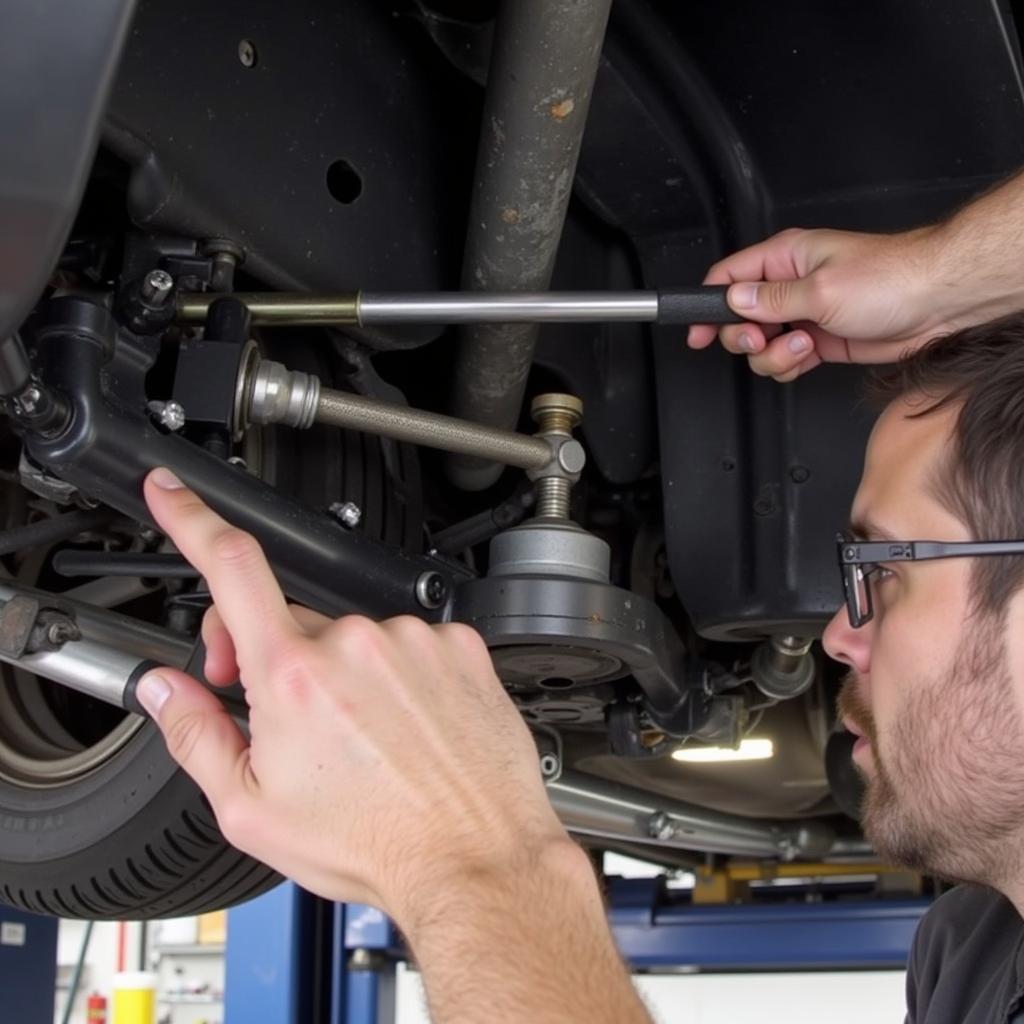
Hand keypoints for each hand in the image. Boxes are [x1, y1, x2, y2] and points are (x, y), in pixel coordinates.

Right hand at [136, 467, 568, 925]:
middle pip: (291, 619)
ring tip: (364, 739)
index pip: (230, 565)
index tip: (173, 491)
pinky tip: (405, 725)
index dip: (190, 517)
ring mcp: (414, 638)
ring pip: (354, 637)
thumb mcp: (252, 809)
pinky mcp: (458, 645)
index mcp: (294, 672)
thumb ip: (196, 734)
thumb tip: (167, 689)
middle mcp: (356, 641)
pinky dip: (398, 674)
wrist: (473, 857)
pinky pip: (409, 644)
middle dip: (274, 656)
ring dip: (345, 672)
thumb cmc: (374, 840)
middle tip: (287, 719)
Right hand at [687, 226, 951, 381]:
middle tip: (762, 342)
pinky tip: (810, 356)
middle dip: (745, 339)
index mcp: (784, 258)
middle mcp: (790, 284)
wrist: (937, 303)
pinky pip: (785, 359)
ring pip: (762, 346)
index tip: (698, 333)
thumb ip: (771, 300)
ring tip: (803, 346)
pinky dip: (790, 365)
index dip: (707, 307)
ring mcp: (804, 313)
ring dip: (774, 356)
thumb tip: (733, 302)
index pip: (727, 279)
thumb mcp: (820, 290)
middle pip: (739, 319)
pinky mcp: (819, 339)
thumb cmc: (891, 279)